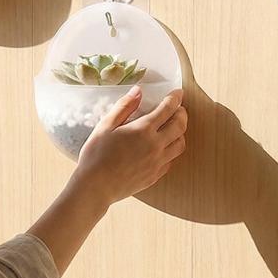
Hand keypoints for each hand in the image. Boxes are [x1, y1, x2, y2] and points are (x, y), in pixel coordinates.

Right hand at [71, 86, 187, 208]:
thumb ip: (124, 106)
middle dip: (182, 114)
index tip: (178, 92)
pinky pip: (171, 160)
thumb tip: (138, 91)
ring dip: (180, 133)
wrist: (96, 186)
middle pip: (180, 126)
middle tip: (179, 108)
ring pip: (180, 144)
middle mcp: (156, 146)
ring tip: (173, 127)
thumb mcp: (106, 125)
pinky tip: (163, 147)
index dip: (175, 98)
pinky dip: (172, 150)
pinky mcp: (155, 175)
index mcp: (143, 130)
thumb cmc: (97, 154)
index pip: (167, 109)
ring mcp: (157, 162)